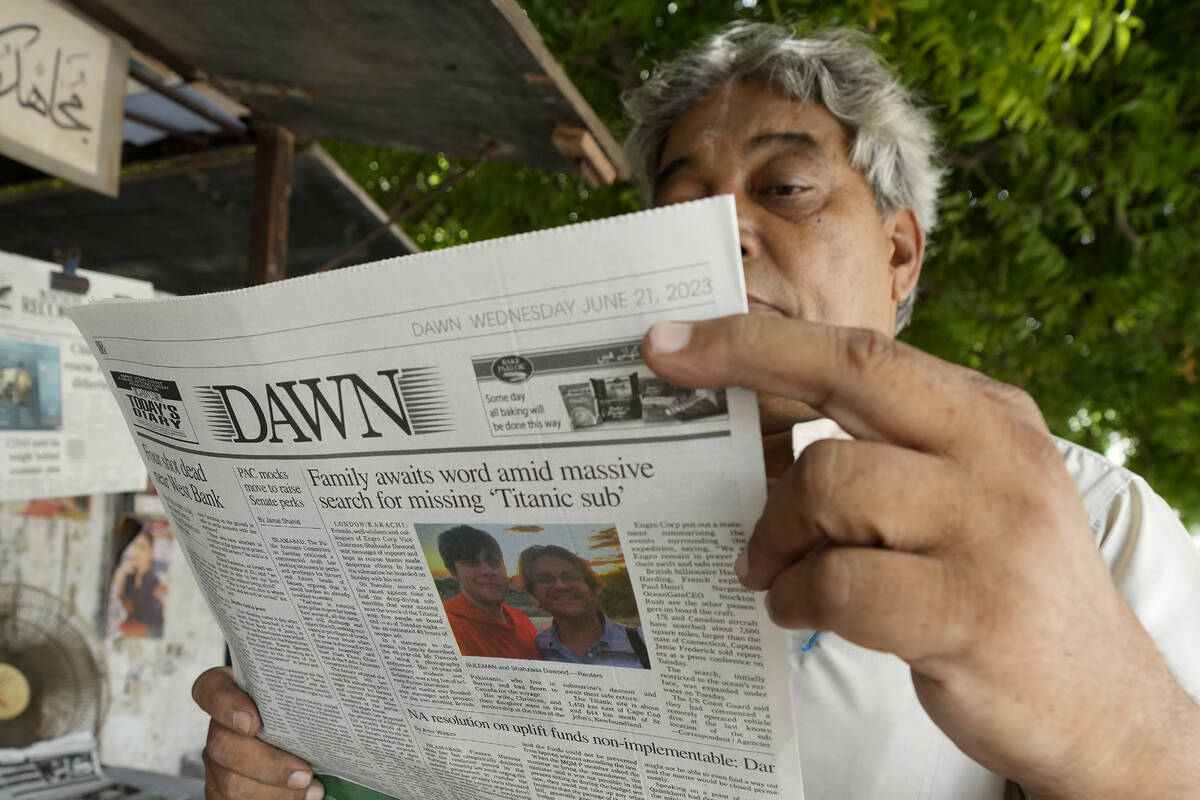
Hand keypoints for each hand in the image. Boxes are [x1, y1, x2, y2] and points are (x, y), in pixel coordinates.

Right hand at [192, 667, 323, 799]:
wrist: (298, 740)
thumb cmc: (301, 714)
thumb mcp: (298, 697)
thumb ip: (303, 693)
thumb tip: (342, 696)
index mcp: (230, 694)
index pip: (210, 690)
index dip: (225, 705)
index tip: (253, 722)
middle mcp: (219, 728)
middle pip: (223, 744)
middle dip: (267, 764)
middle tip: (305, 773)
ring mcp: (217, 763)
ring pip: (231, 782)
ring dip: (274, 792)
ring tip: (311, 791)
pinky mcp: (222, 791)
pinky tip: (302, 799)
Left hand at [643, 316, 1199, 798]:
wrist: (1098, 702)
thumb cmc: (1002, 588)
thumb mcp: (970, 494)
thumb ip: (893, 452)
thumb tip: (764, 435)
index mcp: (990, 416)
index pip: (863, 351)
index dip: (760, 339)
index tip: (677, 339)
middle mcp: (996, 454)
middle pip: (847, 377)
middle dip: (743, 364)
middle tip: (671, 386)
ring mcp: (989, 530)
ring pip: (828, 485)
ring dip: (776, 536)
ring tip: (771, 572)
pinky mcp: (971, 611)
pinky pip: (839, 584)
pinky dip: (797, 598)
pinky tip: (797, 611)